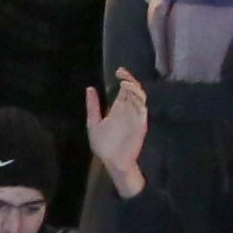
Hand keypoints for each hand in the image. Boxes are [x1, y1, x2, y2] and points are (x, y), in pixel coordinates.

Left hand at [83, 70, 152, 199]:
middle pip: (133, 89)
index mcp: (118, 108)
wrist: (112, 161)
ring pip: (140, 97)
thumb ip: (92, 106)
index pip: (124, 89)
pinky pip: (143, 109)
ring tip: (125, 83)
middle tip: (122, 74)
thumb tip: (90, 88)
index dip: (124, 78)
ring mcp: (136, 116)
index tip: (118, 71)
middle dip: (130, 79)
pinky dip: (139, 100)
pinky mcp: (141, 124)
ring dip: (134, 88)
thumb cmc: (104, 145)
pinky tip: (131, 95)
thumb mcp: (93, 123)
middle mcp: (128, 110)